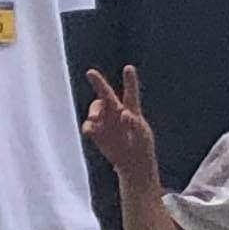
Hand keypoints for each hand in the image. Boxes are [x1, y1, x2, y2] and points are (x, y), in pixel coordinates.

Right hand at [80, 66, 158, 183]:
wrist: (131, 162)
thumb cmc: (141, 145)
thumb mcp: (141, 136)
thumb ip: (134, 124)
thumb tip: (124, 114)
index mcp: (131, 110)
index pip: (131, 93)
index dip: (129, 81)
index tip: (128, 67)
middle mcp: (116, 112)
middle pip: (106, 94)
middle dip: (98, 82)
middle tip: (90, 72)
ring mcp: (105, 121)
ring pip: (95, 109)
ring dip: (93, 111)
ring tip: (93, 119)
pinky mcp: (97, 132)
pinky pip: (88, 126)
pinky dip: (87, 127)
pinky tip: (89, 131)